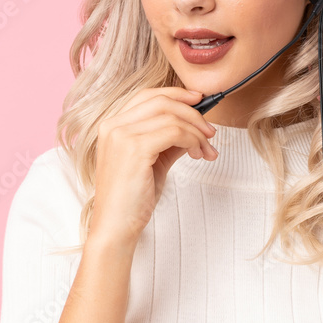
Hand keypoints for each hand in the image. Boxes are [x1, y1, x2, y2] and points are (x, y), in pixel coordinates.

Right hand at [88, 87, 218, 247]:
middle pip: (161, 101)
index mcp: (113, 125)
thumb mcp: (153, 161)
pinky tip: (197, 154)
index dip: (176, 94)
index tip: (199, 101)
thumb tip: (194, 128)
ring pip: (171, 116)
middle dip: (192, 112)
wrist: (116, 227)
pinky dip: (193, 140)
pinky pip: (175, 132)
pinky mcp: (134, 148)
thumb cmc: (131, 199)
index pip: (147, 95)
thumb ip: (169, 141)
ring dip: (197, 131)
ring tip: (207, 149)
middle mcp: (113, 125)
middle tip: (210, 131)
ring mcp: (122, 135)